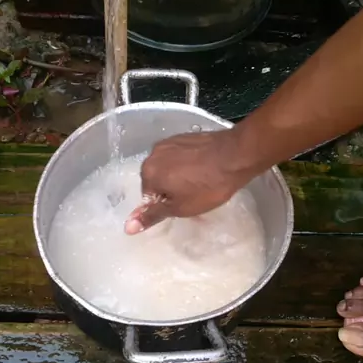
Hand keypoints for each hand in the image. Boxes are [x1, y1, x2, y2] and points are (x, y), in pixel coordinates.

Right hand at [125, 128, 249, 233]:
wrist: (236, 156)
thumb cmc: (207, 187)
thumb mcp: (179, 208)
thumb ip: (152, 215)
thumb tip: (127, 227)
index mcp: (148, 171)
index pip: (148, 196)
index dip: (167, 204)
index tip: (184, 205)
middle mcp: (153, 153)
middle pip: (157, 179)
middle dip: (170, 188)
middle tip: (193, 196)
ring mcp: (170, 141)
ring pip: (169, 166)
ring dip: (179, 175)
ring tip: (200, 182)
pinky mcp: (185, 136)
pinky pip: (180, 155)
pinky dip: (188, 163)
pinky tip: (203, 169)